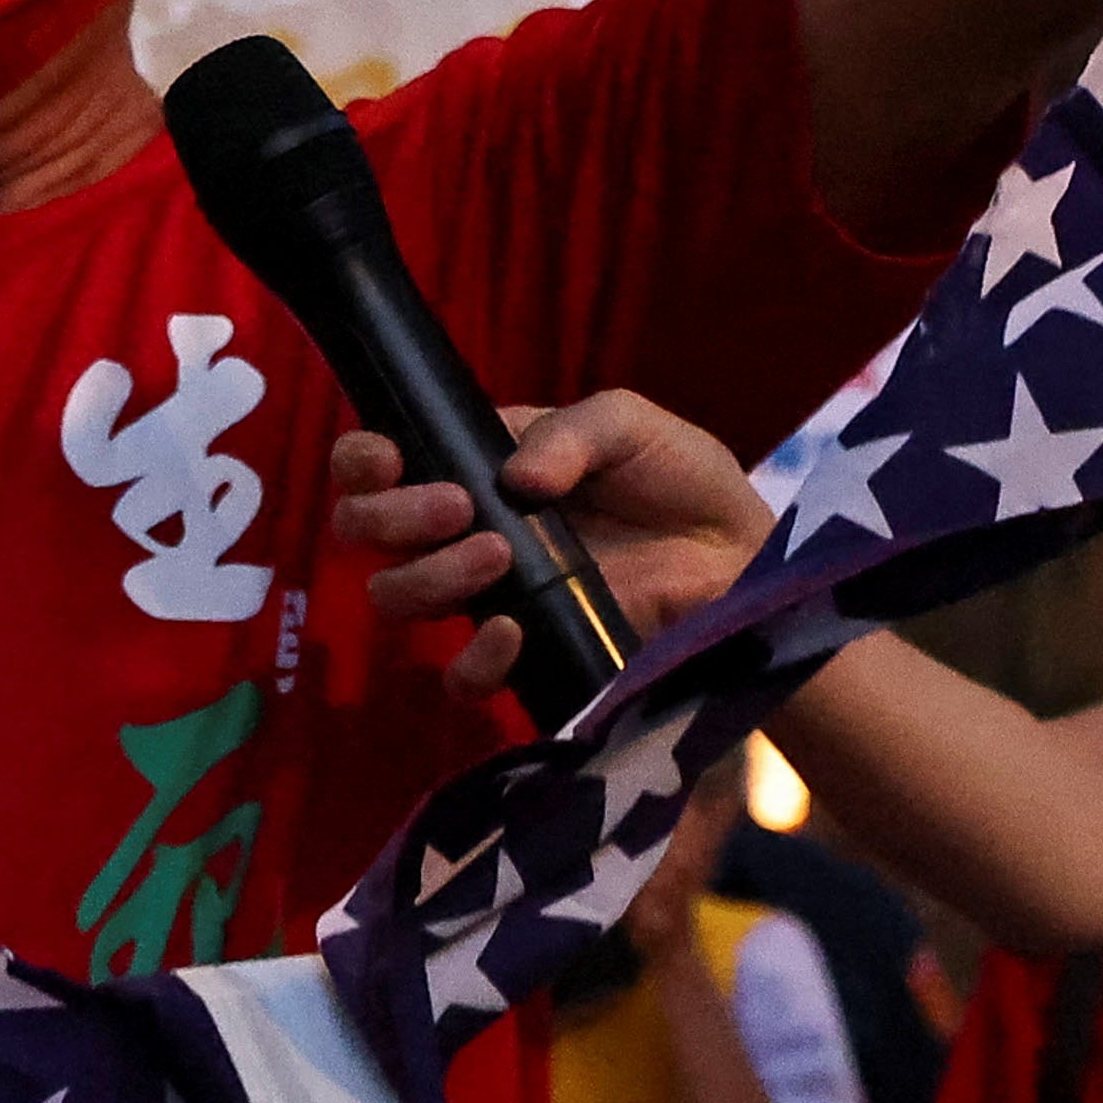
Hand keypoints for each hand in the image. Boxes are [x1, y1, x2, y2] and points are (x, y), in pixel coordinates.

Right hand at [333, 390, 776, 701]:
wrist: (740, 561)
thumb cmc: (682, 481)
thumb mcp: (631, 425)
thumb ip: (571, 432)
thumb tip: (513, 477)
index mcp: (476, 463)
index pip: (381, 460)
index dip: (362, 460)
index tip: (387, 460)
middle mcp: (465, 530)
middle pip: (367, 531)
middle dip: (389, 517)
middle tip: (456, 507)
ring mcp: (488, 597)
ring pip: (397, 596)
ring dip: (429, 574)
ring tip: (496, 556)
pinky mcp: (525, 655)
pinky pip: (461, 677)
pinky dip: (473, 657)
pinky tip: (513, 628)